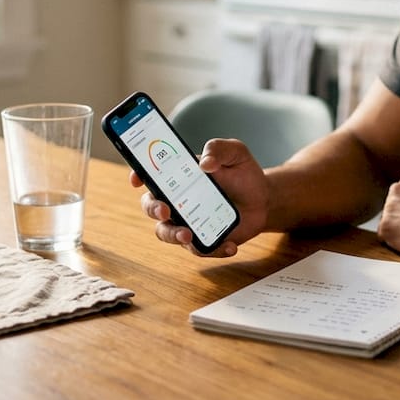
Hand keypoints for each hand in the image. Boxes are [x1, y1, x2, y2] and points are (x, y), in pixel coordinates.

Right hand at [131, 137, 269, 256]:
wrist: (262, 200)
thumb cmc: (243, 173)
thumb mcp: (235, 153)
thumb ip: (219, 149)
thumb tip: (205, 163)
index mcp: (179, 175)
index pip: (150, 174)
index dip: (138, 175)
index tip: (137, 179)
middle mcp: (177, 199)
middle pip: (151, 207)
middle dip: (153, 209)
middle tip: (166, 210)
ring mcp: (187, 221)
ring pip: (167, 233)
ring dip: (173, 235)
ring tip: (189, 235)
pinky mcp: (202, 239)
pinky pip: (198, 249)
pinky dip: (213, 250)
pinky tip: (230, 245)